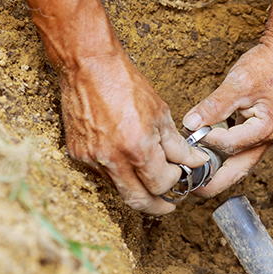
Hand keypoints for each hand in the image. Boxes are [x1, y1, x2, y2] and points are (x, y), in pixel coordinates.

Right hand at [59, 48, 208, 214]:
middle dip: (157, 206)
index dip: (174, 181)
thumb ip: (177, 145)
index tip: (180, 174)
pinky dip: (118, 174)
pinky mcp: (77, 154)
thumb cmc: (125, 84)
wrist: (88, 66)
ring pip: (119, 190)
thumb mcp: (160, 113)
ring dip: (137, 189)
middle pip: (138, 201)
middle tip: (169, 205)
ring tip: (150, 179)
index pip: (161, 184)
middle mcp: (112, 159)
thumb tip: (195, 162)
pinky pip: (102, 175)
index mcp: (137, 148)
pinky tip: (127, 161)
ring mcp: (92, 159)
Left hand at [182, 37, 272, 196]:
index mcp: (267, 127)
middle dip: (216, 182)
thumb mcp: (238, 83)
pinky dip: (224, 156)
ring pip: (240, 163)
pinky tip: (207, 156)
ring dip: (220, 172)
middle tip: (193, 191)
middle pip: (240, 170)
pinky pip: (240, 151)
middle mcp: (269, 137)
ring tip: (197, 179)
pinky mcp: (259, 132)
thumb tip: (191, 123)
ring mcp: (265, 137)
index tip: (194, 133)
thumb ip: (214, 105)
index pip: (233, 144)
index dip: (211, 140)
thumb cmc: (267, 65)